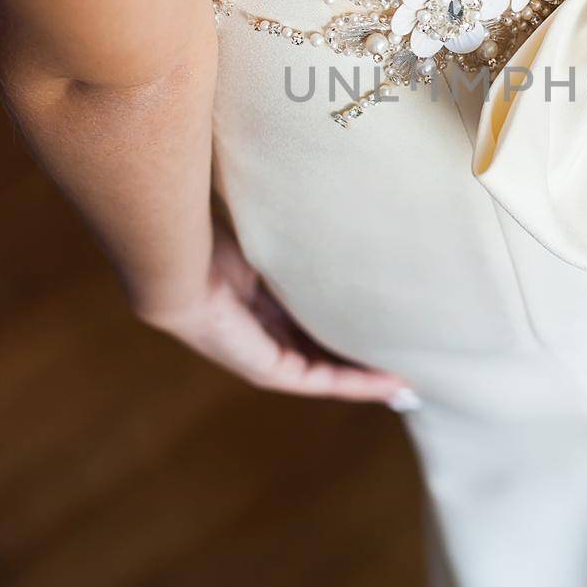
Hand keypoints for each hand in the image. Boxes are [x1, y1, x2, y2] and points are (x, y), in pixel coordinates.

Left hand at [139, 231, 410, 404]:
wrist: (179, 264)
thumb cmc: (212, 238)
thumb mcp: (267, 237)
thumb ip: (296, 236)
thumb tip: (329, 203)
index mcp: (255, 300)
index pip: (306, 316)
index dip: (341, 319)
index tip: (379, 318)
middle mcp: (260, 333)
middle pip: (319, 348)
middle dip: (360, 355)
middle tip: (405, 356)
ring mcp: (262, 356)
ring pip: (325, 370)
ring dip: (365, 376)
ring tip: (407, 379)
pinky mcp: (267, 370)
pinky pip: (320, 381)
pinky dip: (356, 383)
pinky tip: (390, 383)